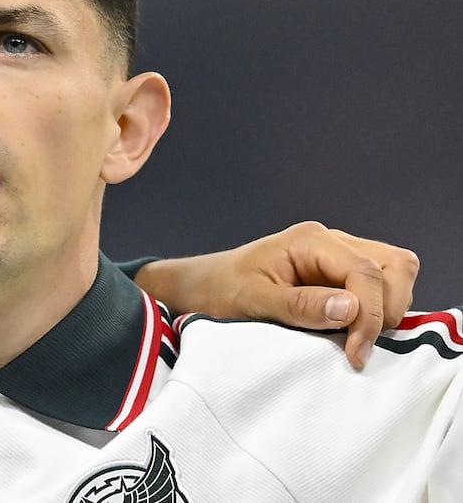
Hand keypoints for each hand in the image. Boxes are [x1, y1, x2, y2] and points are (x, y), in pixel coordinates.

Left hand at [134, 221, 417, 368]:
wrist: (201, 287)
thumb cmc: (220, 290)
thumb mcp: (253, 302)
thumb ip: (300, 305)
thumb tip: (351, 308)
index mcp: (310, 240)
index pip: (365, 272)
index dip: (370, 316)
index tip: (355, 354)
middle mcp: (330, 241)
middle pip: (393, 267)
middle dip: (387, 310)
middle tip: (358, 348)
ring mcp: (337, 256)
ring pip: (393, 274)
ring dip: (386, 309)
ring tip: (358, 341)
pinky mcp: (337, 275)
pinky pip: (378, 287)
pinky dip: (377, 311)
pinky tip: (353, 334)